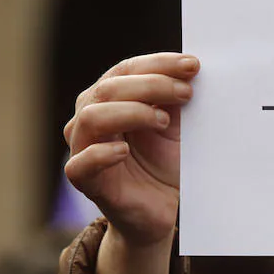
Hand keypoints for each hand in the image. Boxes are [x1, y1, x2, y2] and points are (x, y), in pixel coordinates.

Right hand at [64, 53, 199, 246]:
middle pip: (109, 89)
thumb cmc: (167, 164)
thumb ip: (177, 99)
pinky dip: (101, 154)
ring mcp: (84, 149)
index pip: (127, 70)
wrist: (165, 209)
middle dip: (152, 85)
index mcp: (111, 99)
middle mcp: (91, 118)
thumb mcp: (177, 126)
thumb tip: (193, 68)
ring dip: (131, 112)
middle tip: (186, 92)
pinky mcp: (85, 181)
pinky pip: (79, 164)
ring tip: (162, 121)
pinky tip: (124, 151)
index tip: (193, 65)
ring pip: (92, 118)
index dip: (159, 64)